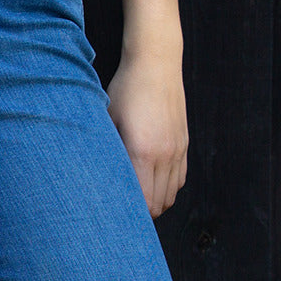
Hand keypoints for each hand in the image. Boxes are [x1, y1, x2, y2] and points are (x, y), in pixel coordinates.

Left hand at [106, 44, 187, 218]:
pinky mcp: (185, 144)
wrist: (156, 64)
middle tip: (120, 213)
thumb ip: (107, 152)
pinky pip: (180, 179)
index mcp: (143, 151)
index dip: (130, 214)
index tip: (113, 216)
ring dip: (155, 202)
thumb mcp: (107, 120)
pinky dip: (167, 188)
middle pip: (159, 204)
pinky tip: (150, 183)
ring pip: (171, 194)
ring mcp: (178, 150)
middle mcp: (165, 154)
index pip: (143, 201)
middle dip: (141, 213)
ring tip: (135, 201)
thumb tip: (96, 179)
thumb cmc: (124, 90)